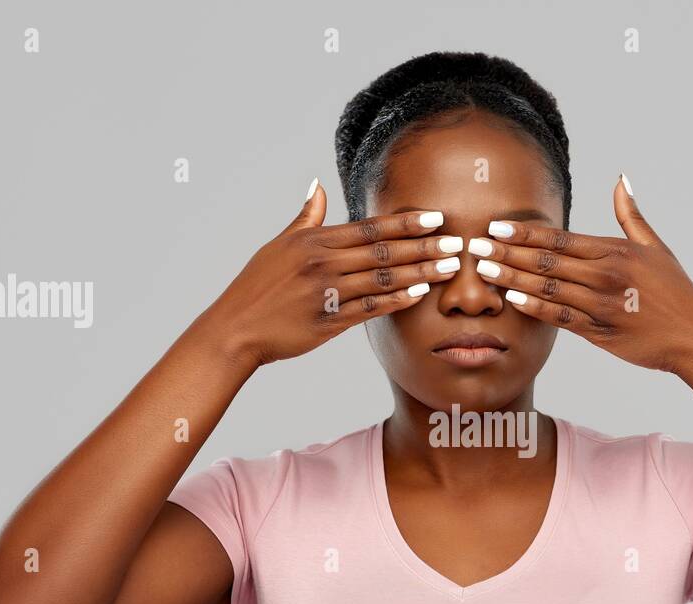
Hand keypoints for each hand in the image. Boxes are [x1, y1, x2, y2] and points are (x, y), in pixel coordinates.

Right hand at [205, 180, 461, 365]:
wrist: (236, 328)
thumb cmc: (257, 287)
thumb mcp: (279, 245)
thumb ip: (306, 218)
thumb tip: (318, 186)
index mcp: (315, 242)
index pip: (370, 228)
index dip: (405, 223)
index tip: (436, 217)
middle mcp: (324, 264)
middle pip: (383, 251)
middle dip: (423, 246)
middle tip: (457, 242)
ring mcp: (328, 293)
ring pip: (383, 278)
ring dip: (419, 272)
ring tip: (448, 268)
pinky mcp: (329, 321)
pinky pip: (371, 309)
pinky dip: (396, 301)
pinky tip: (419, 294)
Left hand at [469, 175, 692, 374]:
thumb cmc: (675, 292)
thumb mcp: (655, 247)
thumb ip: (630, 215)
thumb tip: (621, 178)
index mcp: (614, 252)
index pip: (560, 238)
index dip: (525, 231)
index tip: (496, 225)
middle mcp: (605, 276)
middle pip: (547, 260)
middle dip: (508, 251)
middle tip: (475, 244)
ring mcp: (600, 305)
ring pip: (548, 287)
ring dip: (513, 277)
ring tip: (484, 270)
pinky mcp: (599, 332)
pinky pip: (560, 317)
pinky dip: (535, 307)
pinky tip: (512, 298)